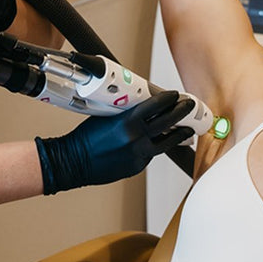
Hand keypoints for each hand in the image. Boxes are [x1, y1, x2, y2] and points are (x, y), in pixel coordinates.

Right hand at [35, 90, 193, 194]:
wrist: (73, 162)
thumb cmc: (85, 138)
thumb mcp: (106, 116)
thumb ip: (126, 113)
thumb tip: (143, 107)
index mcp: (128, 121)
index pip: (156, 105)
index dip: (169, 99)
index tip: (176, 95)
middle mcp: (136, 138)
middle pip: (168, 122)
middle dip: (181, 112)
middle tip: (189, 105)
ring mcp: (138, 154)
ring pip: (166, 142)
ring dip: (178, 134)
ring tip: (187, 129)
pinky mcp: (137, 166)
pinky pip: (150, 154)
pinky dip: (152, 148)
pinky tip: (152, 143)